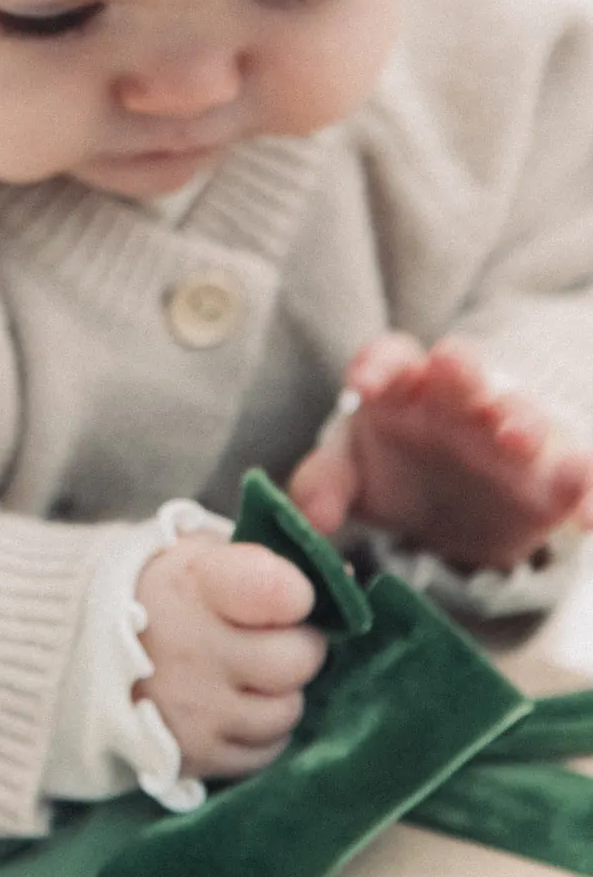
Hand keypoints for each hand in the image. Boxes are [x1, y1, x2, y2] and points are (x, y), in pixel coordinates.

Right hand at [134, 537, 326, 780]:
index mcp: (198, 583)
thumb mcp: (204, 553)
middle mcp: (193, 649)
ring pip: (287, 709)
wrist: (88, 649)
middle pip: (299, 659)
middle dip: (299, 647)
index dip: (300, 593)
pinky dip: (260, 731)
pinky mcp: (196, 756)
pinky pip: (266, 751)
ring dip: (280, 692)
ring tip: (247, 673)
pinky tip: (234, 705)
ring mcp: (194, 709)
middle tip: (275, 638)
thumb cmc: (173, 593)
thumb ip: (271, 557)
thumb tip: (345, 577)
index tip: (292, 595)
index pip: (278, 591)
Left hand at [289, 332, 592, 573]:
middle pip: (463, 370)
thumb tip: (311, 518)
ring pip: (526, 414)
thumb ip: (322, 486)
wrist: (448, 509)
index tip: (362, 385)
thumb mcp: (348, 474)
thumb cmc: (389, 468)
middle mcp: (460, 401)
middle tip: (454, 370)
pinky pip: (580, 475)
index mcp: (402, 387)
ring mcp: (512, 435)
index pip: (390, 356)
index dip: (376, 363)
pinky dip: (587, 491)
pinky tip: (586, 520)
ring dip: (524, 419)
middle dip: (459, 368)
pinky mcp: (552, 480)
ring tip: (517, 438)